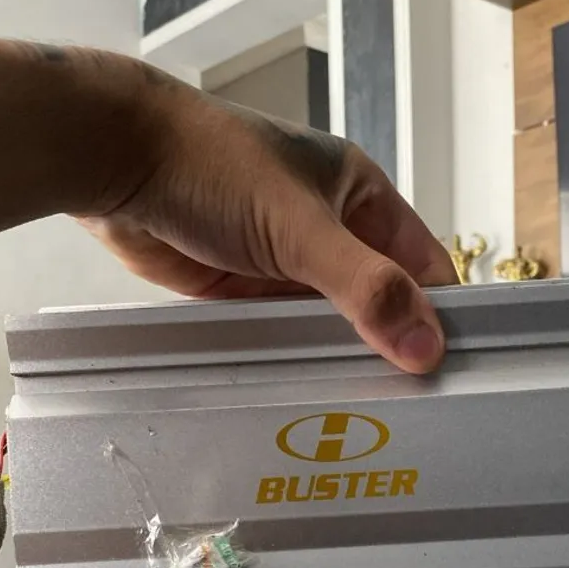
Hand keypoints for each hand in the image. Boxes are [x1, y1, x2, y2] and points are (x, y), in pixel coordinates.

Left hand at [79, 77, 455, 372]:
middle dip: (389, 341)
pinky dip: (292, 355)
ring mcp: (283, 260)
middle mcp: (326, 227)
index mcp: (358, 195)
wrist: (118, 160)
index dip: (439, 311)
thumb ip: (366, 288)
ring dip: (337, 354)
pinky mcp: (242, 289)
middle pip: (377, 298)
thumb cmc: (212, 165)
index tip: (450, 364)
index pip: (421, 262)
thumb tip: (426, 344)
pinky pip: (281, 331)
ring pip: (328, 320)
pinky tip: (306, 388)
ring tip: (362, 407)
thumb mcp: (302, 230)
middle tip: (409, 402)